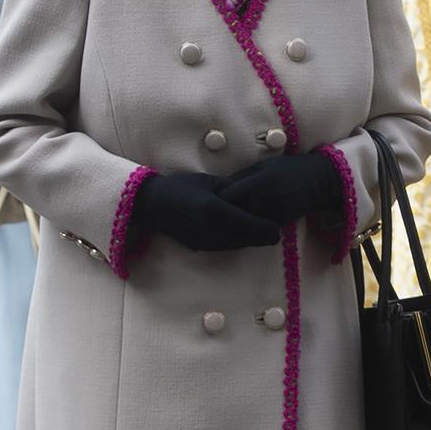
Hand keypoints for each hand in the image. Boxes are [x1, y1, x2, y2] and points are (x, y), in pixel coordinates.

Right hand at [132, 172, 280, 251]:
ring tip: (263, 235)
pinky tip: (243, 237)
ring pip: (235, 245)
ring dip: (249, 242)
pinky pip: (224, 247)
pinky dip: (236, 243)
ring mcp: (204, 241)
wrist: (153, 205)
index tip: (278, 229)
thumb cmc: (181, 187)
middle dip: (260, 237)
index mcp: (214, 209)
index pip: (247, 223)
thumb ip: (231, 190)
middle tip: (275, 234)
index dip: (264, 228)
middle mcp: (210, 229)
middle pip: (244, 239)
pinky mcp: (199, 247)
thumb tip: (250, 196)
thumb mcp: (209, 182)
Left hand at [221, 152, 343, 227]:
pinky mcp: (278, 225)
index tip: (209, 198)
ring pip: (243, 226)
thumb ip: (241, 176)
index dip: (216, 199)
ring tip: (223, 220)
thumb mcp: (262, 166)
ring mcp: (270, 216)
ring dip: (232, 224)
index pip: (227, 197)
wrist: (316, 182)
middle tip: (211, 212)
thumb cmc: (287, 168)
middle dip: (221, 214)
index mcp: (256, 185)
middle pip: (232, 215)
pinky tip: (240, 224)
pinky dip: (247, 228)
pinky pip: (256, 230)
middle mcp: (262, 203)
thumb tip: (219, 186)